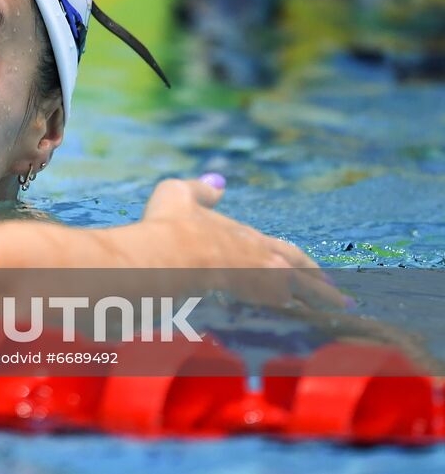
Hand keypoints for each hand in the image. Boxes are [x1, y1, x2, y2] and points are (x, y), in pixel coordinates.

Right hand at [137, 176, 346, 310]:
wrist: (172, 258)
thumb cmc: (173, 226)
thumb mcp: (180, 195)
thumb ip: (201, 191)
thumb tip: (217, 183)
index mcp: (249, 237)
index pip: (285, 251)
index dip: (302, 262)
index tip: (318, 271)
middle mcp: (263, 261)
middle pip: (301, 273)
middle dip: (320, 284)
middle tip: (338, 296)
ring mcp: (264, 285)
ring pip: (301, 296)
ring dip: (319, 303)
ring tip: (333, 312)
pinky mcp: (258, 307)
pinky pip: (288, 317)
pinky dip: (301, 321)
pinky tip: (307, 329)